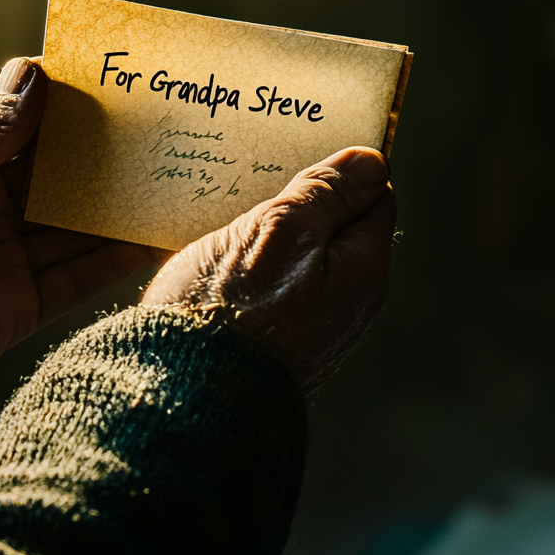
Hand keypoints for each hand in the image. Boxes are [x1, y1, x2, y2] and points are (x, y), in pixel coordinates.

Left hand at [0, 58, 161, 391]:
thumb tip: (35, 74)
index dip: (42, 95)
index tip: (97, 79)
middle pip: (37, 168)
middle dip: (88, 151)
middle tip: (148, 129)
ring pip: (63, 223)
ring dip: (110, 205)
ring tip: (166, 179)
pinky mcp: (9, 305)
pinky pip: (69, 277)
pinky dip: (111, 260)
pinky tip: (153, 236)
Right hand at [140, 147, 394, 392]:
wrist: (181, 400)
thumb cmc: (229, 311)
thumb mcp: (279, 230)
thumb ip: (326, 194)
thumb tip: (372, 162)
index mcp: (363, 272)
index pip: (374, 198)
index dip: (340, 172)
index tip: (297, 155)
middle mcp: (348, 305)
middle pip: (336, 231)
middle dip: (301, 204)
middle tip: (253, 184)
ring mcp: (312, 330)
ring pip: (300, 261)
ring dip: (269, 237)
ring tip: (227, 223)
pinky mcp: (275, 346)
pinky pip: (274, 291)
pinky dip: (252, 270)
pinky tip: (218, 266)